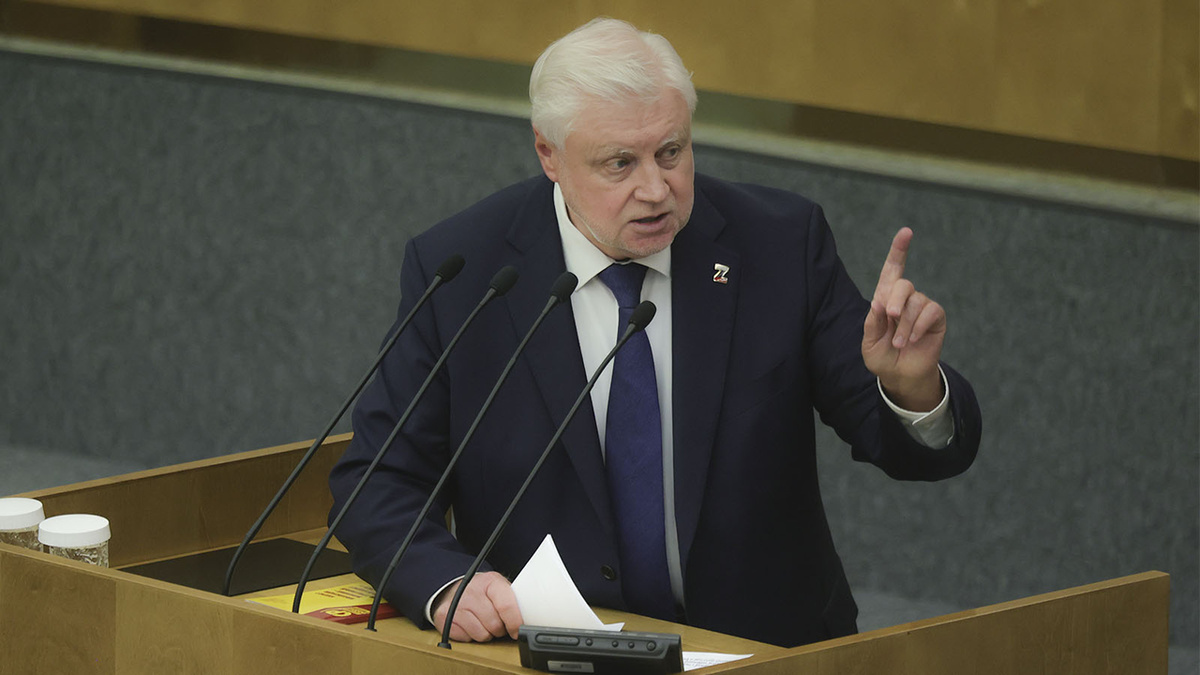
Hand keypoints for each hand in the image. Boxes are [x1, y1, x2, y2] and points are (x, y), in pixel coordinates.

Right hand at [432, 571, 522, 641]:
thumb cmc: (483, 592)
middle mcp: (471, 590)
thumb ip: (513, 601)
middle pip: (495, 625)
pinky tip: (470, 625)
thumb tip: (530, 619)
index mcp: (491, 581)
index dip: (515, 623)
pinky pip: (466, 638)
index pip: (507, 606)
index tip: (518, 630)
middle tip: (496, 621)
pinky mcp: (443, 617)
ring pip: (482, 634)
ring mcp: (456, 604)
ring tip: (482, 622)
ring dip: (485, 633)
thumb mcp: (500, 589)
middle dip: (499, 628)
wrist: (455, 589)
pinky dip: (470, 636)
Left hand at [862, 227, 944, 410]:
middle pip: (903, 284)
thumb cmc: (882, 357)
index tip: (907, 232)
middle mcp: (905, 299)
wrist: (899, 376)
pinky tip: (912, 339)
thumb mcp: (869, 341)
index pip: (892, 270)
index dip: (899, 250)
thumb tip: (879, 302)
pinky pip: (930, 312)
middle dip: (894, 299)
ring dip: (904, 324)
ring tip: (899, 342)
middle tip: (890, 316)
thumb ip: (872, 322)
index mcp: (885, 298)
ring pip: (915, 302)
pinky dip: (918, 326)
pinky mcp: (936, 318)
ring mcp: (921, 307)